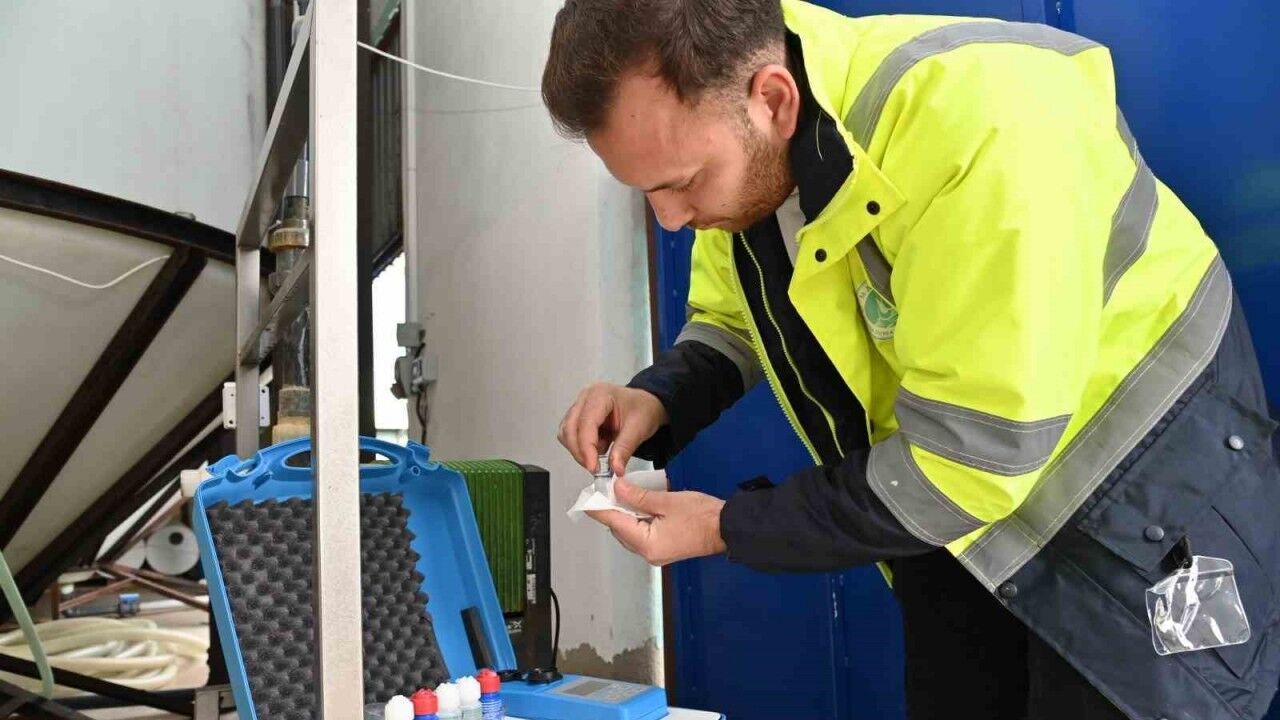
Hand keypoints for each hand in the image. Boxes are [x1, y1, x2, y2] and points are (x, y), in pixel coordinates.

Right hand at [558, 383, 667, 475]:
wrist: (645, 405)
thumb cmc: (643, 409)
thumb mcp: (639, 429)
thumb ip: (624, 449)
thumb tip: (615, 469)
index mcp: (599, 395)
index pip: (585, 424)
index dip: (586, 448)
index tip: (593, 467)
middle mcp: (585, 398)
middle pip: (569, 429)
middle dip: (580, 452)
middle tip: (596, 468)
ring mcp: (579, 407)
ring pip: (566, 434)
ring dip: (579, 450)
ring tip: (599, 457)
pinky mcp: (578, 417)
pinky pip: (570, 436)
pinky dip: (581, 448)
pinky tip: (598, 449)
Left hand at [588, 479, 726, 565]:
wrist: (728, 528)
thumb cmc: (701, 515)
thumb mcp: (666, 501)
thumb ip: (638, 496)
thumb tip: (617, 488)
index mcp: (647, 544)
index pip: (615, 524)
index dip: (599, 509)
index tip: (587, 497)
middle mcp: (648, 553)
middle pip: (621, 530)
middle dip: (613, 509)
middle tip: (606, 489)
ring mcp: (656, 553)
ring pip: (631, 532)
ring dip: (626, 513)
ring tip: (621, 493)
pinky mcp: (664, 549)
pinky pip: (643, 533)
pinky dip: (638, 519)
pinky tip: (638, 504)